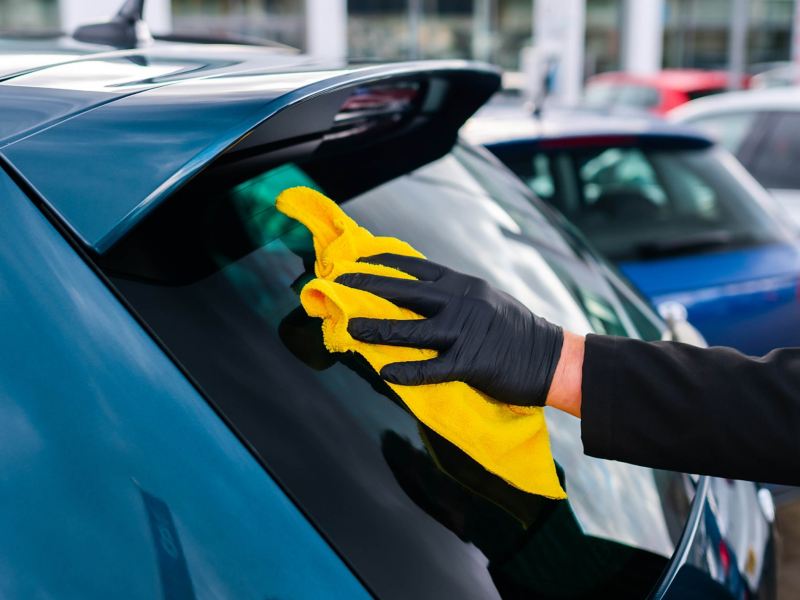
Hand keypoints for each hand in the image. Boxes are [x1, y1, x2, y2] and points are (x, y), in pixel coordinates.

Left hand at [336, 254, 562, 406]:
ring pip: (410, 329)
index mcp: (464, 285)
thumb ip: (455, 296)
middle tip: (341, 284)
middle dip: (369, 287)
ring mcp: (465, 332)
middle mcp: (461, 302)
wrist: (552, 357)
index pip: (416, 267)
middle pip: (405, 292)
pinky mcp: (470, 362)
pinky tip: (385, 372)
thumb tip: (421, 295)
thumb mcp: (486, 299)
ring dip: (377, 329)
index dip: (384, 263)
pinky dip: (406, 371)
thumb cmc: (517, 330)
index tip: (359, 261)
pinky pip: (431, 368)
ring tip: (351, 329)